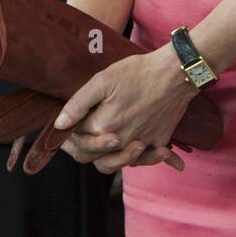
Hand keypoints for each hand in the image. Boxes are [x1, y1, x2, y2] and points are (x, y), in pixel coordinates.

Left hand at [54, 46, 195, 173]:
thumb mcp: (102, 80)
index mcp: (104, 127)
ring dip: (108, 158)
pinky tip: (142, 149)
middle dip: (85, 149)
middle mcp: (122, 142)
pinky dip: (145, 159)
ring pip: (119, 164)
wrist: (176, 72)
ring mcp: (142, 143)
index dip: (69, 136)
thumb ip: (78, 104)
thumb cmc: (138, 73)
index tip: (69, 126)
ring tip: (108, 142)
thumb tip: (59, 124)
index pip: (78, 143)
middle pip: (94, 159)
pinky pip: (148, 159)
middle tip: (84, 133)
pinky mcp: (159, 140)